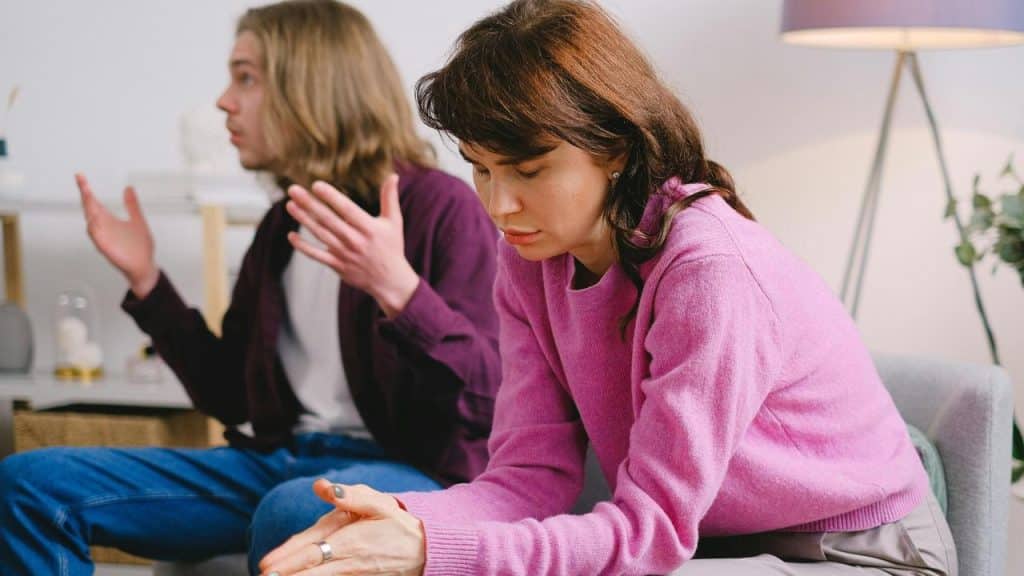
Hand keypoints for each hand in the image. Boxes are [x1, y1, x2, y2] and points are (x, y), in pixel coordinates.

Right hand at [75, 173, 159, 297]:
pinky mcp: (106, 249)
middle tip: (82, 182)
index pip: (94, 202)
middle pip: (90, 209)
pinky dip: (94, 230)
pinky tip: (93, 222)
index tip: (80, 176)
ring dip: (89, 210)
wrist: (144, 266)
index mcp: (108, 220)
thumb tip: (129, 188)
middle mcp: (103, 228)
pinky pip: (97, 239)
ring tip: (87, 196)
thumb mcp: (137, 220)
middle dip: (85, 196)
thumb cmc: (139, 247)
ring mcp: (103, 238)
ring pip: (91, 222)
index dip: (86, 190)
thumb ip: (132, 205)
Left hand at [258, 479, 425, 575]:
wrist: (425, 549)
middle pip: (311, 571)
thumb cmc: (398, 524)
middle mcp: (350, 561)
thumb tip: (322, 485)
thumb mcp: (378, 503)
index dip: (288, 560)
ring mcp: (354, 575)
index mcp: (351, 540)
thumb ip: (348, 496)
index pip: (312, 551)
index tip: (266, 565)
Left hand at [285, 174, 418, 318]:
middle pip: (328, 219)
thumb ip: (390, 198)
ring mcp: (344, 253)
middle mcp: (355, 240)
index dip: (331, 197)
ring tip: (290, 205)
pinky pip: (317, 255)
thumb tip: (393, 175)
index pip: (347, 209)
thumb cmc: (391, 247)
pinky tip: (291, 236)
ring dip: (303, 219)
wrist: (390, 281)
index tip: (316, 185)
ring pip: (320, 234)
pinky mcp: (337, 265)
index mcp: (368, 228)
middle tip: (293, 190)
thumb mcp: (394, 221)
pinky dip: (303, 247)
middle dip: (309, 203)